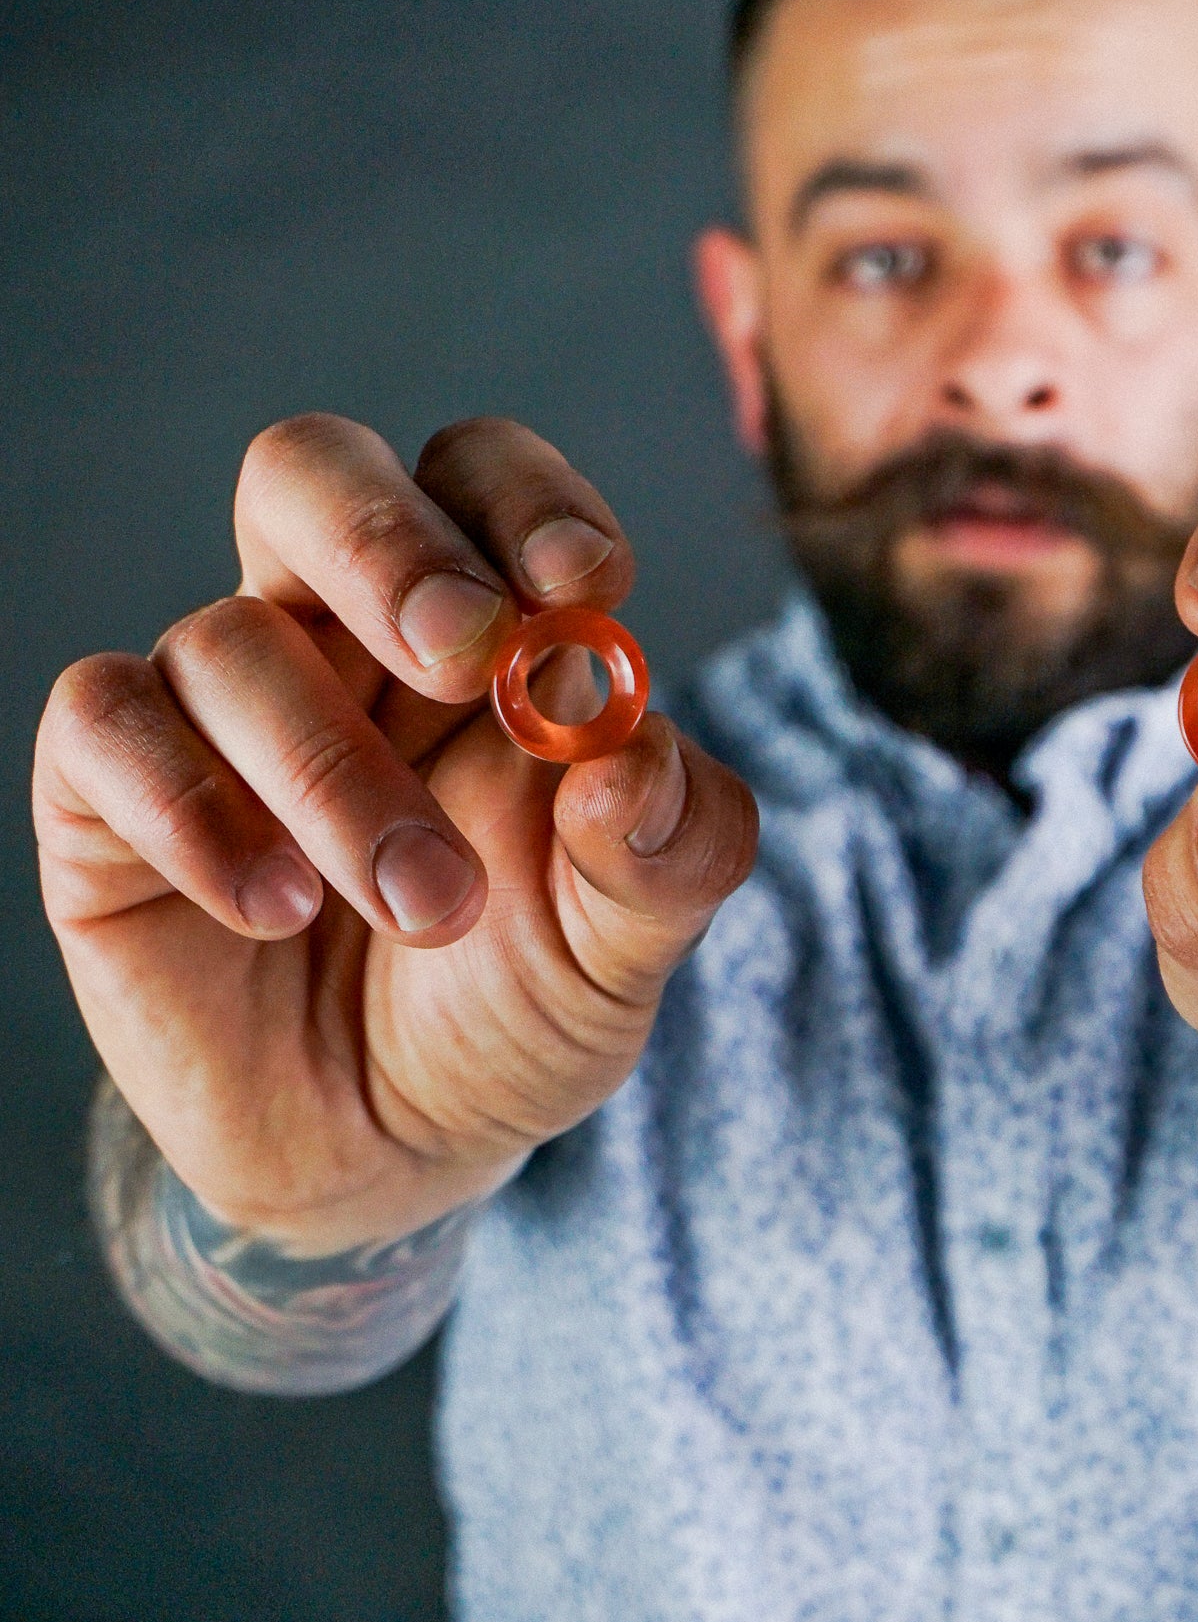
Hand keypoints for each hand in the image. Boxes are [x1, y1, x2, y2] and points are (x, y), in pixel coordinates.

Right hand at [35, 415, 757, 1254]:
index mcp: (480, 631)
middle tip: (463, 652)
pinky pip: (104, 723)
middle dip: (388, 542)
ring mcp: (217, 709)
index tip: (581, 587)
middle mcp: (338, 637)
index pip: (477, 476)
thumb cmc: (517, 1005)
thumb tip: (636, 756)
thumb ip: (668, 849)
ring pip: (229, 639)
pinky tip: (279, 910)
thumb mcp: (626, 946)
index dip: (525, 500)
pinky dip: (192, 810)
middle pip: (311, 472)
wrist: (397, 1149)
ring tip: (429, 905)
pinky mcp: (107, 795)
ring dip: (338, 773)